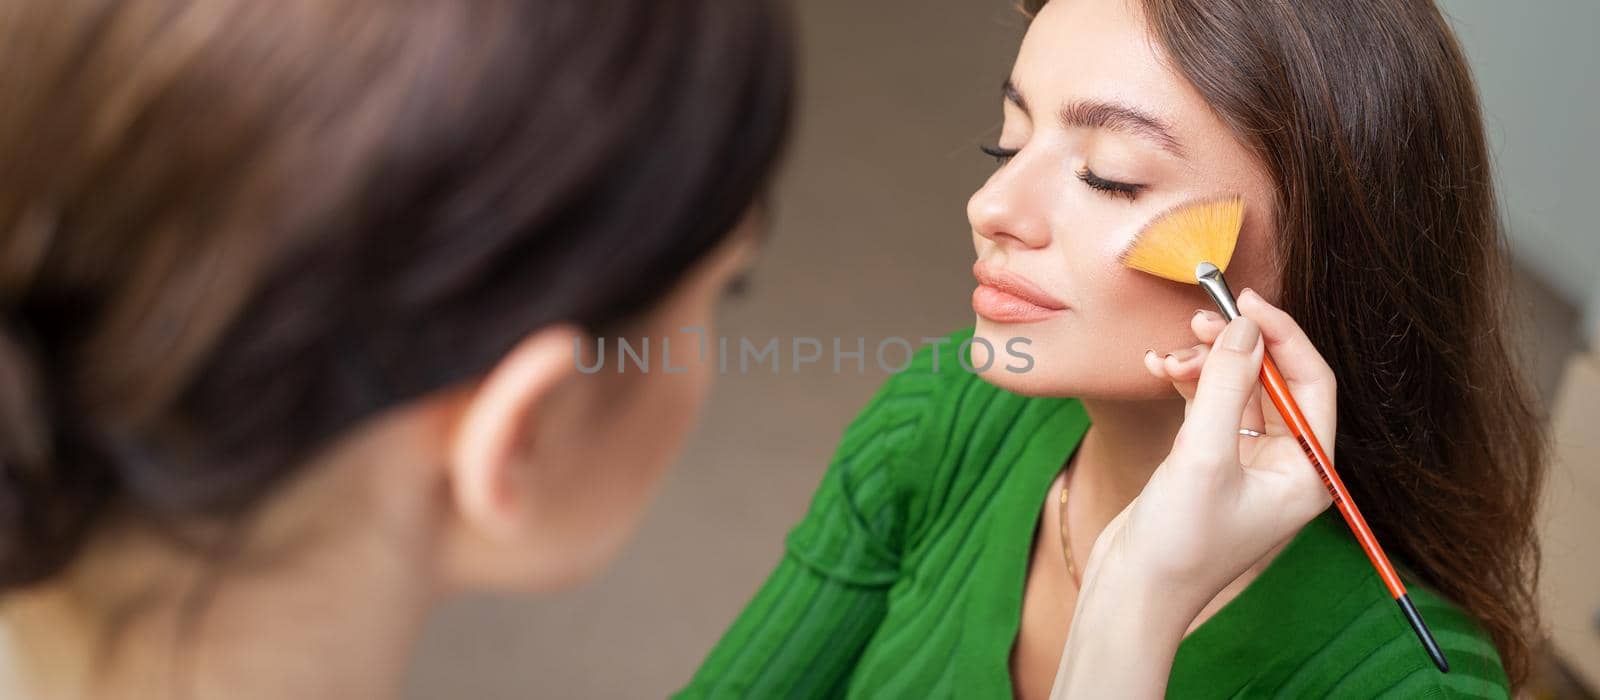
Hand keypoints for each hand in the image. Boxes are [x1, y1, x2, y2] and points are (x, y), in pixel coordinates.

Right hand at [1085, 289, 1336, 621]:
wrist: (1132, 593)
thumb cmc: (1178, 543)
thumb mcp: (1202, 456)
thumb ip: (1224, 385)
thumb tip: (1243, 326)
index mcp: (1307, 472)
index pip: (1311, 383)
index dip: (1283, 336)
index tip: (1245, 302)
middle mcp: (1285, 466)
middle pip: (1274, 381)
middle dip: (1237, 347)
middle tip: (1200, 318)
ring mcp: (1246, 464)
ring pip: (1236, 389)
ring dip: (1204, 364)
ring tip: (1169, 355)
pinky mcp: (1209, 463)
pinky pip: (1209, 405)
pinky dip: (1186, 384)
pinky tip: (1158, 370)